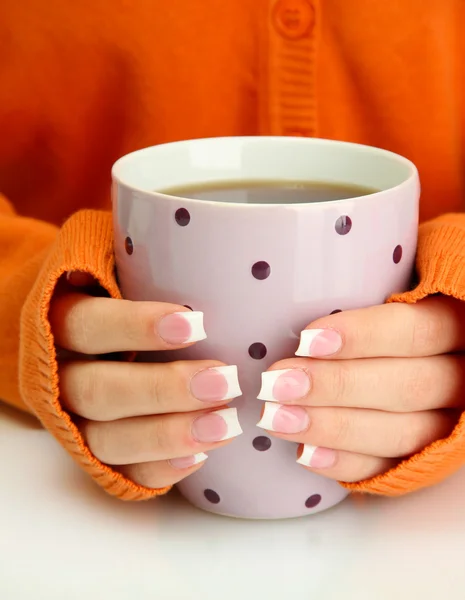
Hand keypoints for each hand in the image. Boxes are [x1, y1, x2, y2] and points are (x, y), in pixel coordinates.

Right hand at [49, 272, 241, 489]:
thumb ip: (148, 258)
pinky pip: (118, 472)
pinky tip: (200, 457)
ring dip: (167, 435)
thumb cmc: (114, 296)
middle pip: (98, 390)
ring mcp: (74, 418)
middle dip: (163, 390)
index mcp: (63, 320)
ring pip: (106, 439)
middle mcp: (61, 373)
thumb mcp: (119, 266)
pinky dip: (157, 470)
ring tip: (226, 425)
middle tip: (225, 381)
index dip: (136, 326)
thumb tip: (221, 248)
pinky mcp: (92, 451)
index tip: (196, 323)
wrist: (72, 337)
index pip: (88, 324)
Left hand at [257, 295, 464, 482]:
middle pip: (408, 387)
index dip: (363, 336)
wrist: (425, 368)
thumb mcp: (398, 298)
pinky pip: (394, 469)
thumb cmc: (392, 323)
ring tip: (277, 418)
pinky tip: (306, 454)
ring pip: (403, 433)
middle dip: (335, 386)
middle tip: (276, 384)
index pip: (418, 331)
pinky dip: (348, 463)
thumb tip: (299, 314)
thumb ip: (369, 300)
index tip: (305, 340)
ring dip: (332, 427)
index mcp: (456, 328)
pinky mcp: (430, 459)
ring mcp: (450, 425)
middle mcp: (462, 379)